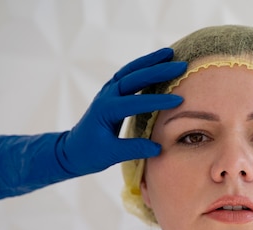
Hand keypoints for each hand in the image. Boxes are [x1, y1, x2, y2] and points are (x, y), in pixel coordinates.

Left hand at [0, 47, 185, 198]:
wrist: (72, 150)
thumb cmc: (90, 154)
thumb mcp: (111, 154)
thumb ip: (134, 149)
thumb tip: (159, 148)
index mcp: (105, 110)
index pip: (135, 102)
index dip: (157, 101)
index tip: (178, 100)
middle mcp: (107, 96)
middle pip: (134, 77)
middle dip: (158, 70)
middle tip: (180, 65)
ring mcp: (108, 92)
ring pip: (130, 71)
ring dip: (150, 61)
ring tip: (170, 53)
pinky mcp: (112, 93)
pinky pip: (128, 75)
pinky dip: (143, 66)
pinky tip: (157, 62)